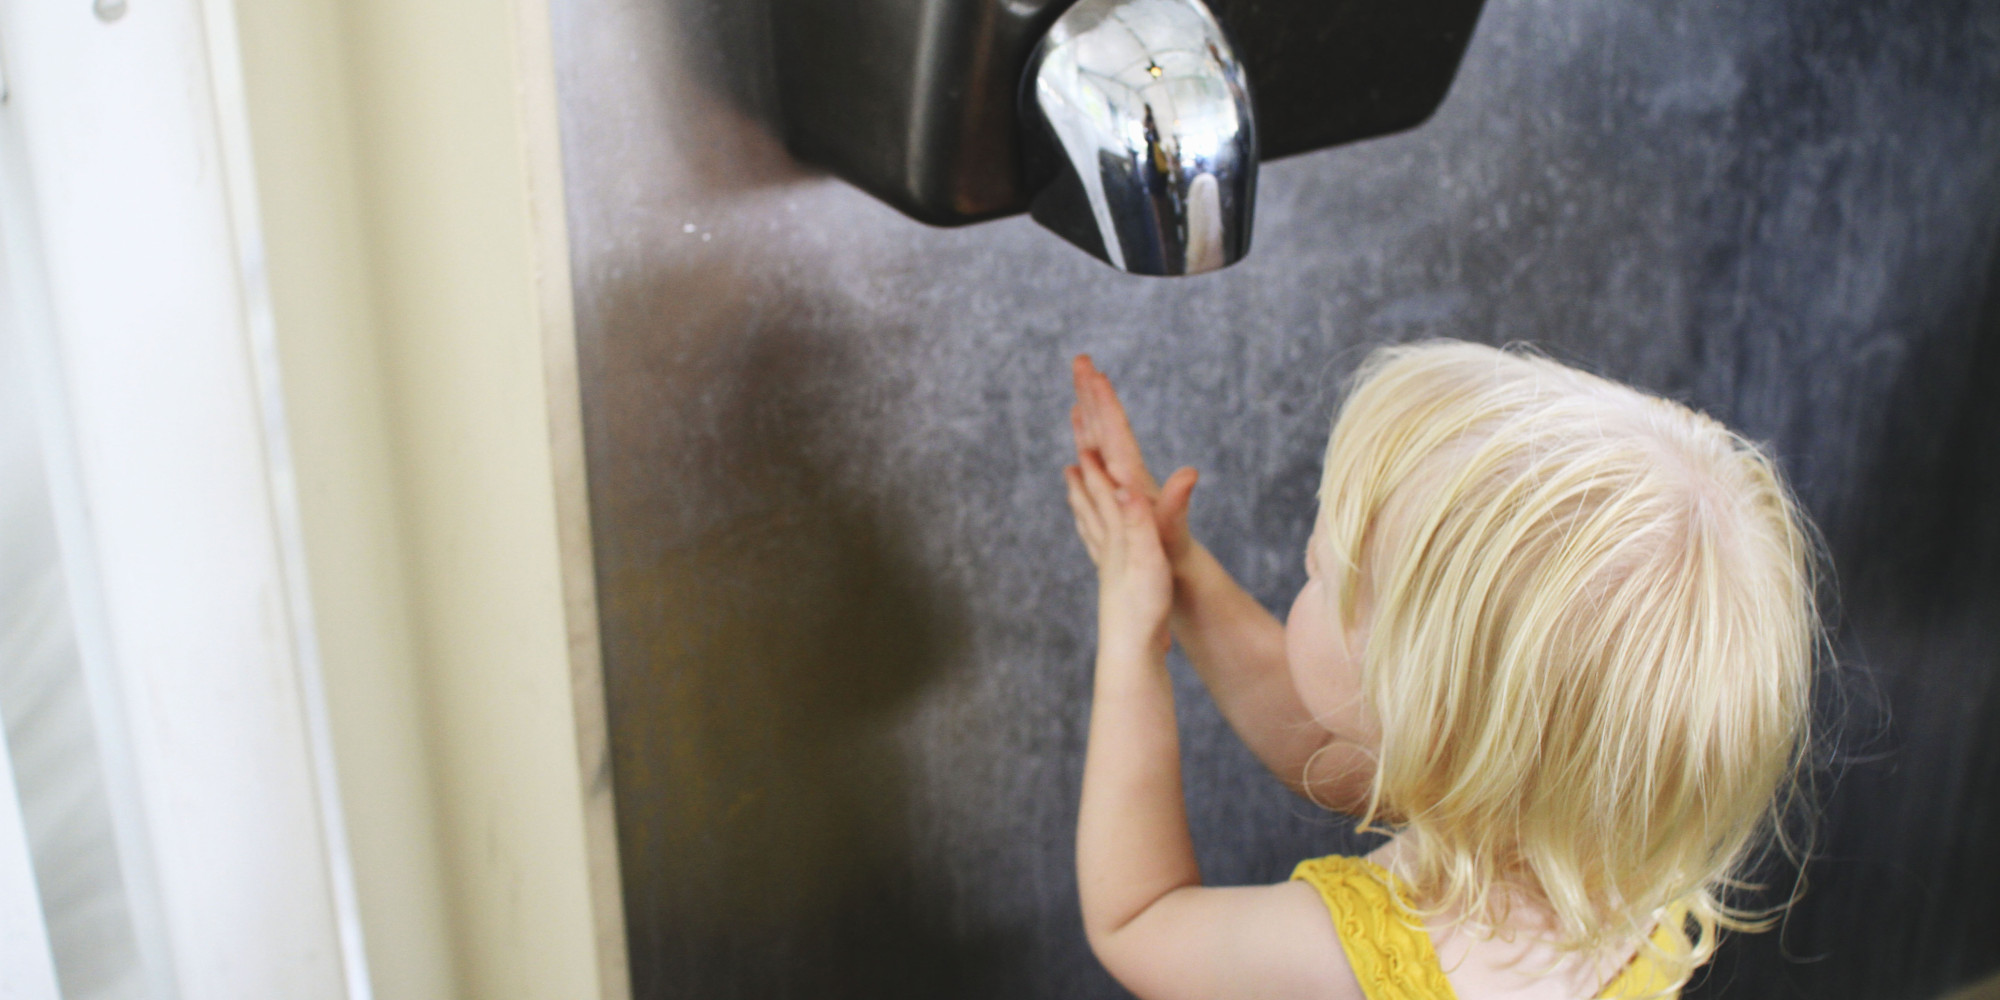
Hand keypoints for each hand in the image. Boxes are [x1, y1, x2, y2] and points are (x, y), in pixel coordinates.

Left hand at [1066, 451, 1174, 659]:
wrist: (1132, 649)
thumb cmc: (1143, 606)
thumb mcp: (1148, 558)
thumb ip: (1137, 522)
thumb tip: (1123, 487)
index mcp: (1118, 539)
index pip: (1104, 498)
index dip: (1096, 472)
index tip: (1085, 446)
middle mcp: (1109, 551)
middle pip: (1091, 510)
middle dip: (1082, 486)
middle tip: (1070, 465)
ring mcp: (1109, 570)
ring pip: (1092, 532)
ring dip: (1083, 510)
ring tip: (1074, 497)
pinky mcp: (1115, 587)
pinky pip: (1101, 555)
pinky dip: (1095, 541)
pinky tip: (1099, 545)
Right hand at [1070, 356, 1198, 566]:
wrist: (1179, 569)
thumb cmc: (1173, 555)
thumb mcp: (1174, 530)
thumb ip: (1178, 503)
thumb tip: (1190, 474)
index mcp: (1134, 476)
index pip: (1117, 432)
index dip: (1105, 403)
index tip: (1095, 372)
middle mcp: (1127, 473)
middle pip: (1107, 426)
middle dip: (1093, 393)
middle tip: (1081, 359)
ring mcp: (1121, 483)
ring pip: (1100, 441)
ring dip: (1089, 415)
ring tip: (1078, 390)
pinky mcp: (1117, 496)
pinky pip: (1096, 466)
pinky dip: (1087, 449)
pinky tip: (1079, 448)